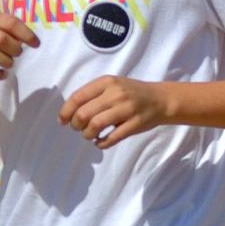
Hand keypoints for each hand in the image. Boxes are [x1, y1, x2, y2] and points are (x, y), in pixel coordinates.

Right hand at [0, 12, 38, 88]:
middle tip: (15, 55)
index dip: (26, 34)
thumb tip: (34, 42)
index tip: (35, 45)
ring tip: (8, 64)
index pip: (11, 22)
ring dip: (6, 62)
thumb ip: (15, 34)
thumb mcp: (1, 33)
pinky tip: (2, 74)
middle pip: (2, 39)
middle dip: (14, 50)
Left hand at [59, 77, 173, 148]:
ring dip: (87, 134)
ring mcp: (127, 109)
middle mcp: (116, 94)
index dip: (65, 112)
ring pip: (96, 125)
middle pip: (83, 114)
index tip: (62, 121)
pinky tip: (100, 142)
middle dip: (76, 125)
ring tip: (90, 135)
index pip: (77, 97)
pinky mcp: (135, 123)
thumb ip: (93, 94)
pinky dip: (101, 143)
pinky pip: (113, 137)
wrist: (161, 100)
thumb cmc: (132, 93)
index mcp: (107, 82)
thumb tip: (68, 113)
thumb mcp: (113, 85)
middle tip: (78, 129)